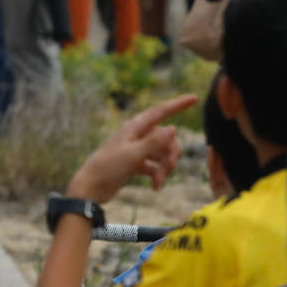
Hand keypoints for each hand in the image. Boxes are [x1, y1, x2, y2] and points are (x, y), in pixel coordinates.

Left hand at [66, 94, 195, 204]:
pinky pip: (155, 166)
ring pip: (163, 154)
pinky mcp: (135, 163)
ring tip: (158, 182)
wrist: (91, 188)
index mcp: (134, 127)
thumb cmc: (108, 167)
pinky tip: (155, 187)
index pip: (160, 111)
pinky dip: (158, 175)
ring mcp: (136, 149)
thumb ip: (154, 142)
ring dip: (165, 168)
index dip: (178, 104)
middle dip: (172, 155)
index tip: (195, 97)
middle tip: (168, 170)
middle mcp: (136, 135)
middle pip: (167, 139)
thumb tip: (173, 128)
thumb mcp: (133, 154)